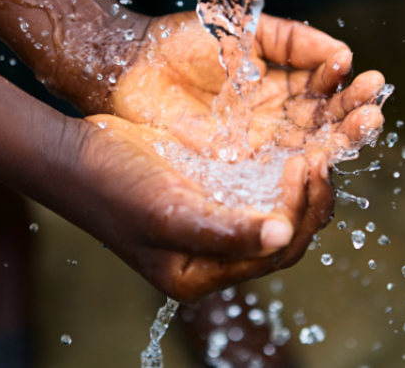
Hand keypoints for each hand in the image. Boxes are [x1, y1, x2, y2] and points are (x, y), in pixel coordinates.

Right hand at [72, 12, 388, 301]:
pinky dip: (291, 155)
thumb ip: (224, 230)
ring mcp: (222, 219)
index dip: (302, 211)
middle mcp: (220, 252)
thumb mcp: (166, 211)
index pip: (277, 251)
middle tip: (326, 150)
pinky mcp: (220, 188)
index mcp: (206, 273)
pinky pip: (269, 178)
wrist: (74, 155)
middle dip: (315, 191)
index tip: (306, 164)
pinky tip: (303, 131)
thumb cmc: (111, 188)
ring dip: (312, 171)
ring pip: (285, 201)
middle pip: (289, 230)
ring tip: (330, 135)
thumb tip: (281, 232)